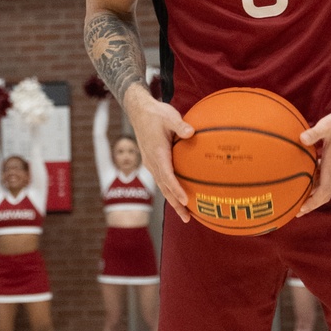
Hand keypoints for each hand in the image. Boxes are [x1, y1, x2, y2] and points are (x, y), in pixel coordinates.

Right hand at [124, 84, 193, 222]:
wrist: (139, 112)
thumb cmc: (156, 114)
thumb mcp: (169, 116)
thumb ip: (180, 125)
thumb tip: (191, 132)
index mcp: (157, 153)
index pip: (167, 175)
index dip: (176, 189)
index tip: (185, 200)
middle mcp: (153, 162)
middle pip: (165, 188)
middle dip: (176, 204)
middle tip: (187, 218)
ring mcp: (152, 164)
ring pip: (163, 187)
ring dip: (173, 201)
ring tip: (185, 214)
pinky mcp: (153, 163)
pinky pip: (162, 180)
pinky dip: (170, 191)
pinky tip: (180, 197)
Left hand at [298, 105, 330, 215]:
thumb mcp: (327, 126)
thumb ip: (313, 134)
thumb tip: (300, 138)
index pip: (323, 192)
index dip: (312, 204)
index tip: (300, 211)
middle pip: (325, 193)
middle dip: (312, 202)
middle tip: (298, 209)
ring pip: (328, 184)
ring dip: (316, 191)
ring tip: (302, 193)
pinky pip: (330, 175)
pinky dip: (320, 179)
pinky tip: (311, 173)